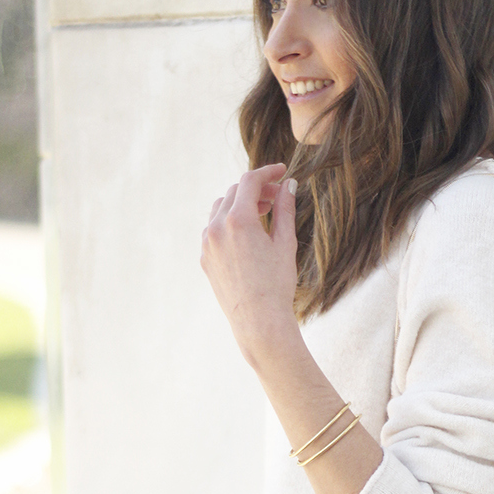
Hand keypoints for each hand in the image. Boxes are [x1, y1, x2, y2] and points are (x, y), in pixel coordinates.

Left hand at [201, 163, 300, 365]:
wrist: (258, 321)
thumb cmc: (276, 285)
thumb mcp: (285, 243)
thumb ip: (285, 209)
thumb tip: (289, 185)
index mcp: (238, 220)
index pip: (250, 181)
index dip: (268, 172)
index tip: (282, 172)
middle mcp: (217, 228)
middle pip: (234, 192)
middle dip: (256, 189)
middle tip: (276, 196)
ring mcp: (207, 243)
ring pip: (220, 208)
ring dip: (240, 204)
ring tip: (262, 213)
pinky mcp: (204, 258)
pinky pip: (214, 229)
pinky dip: (229, 222)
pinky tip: (247, 233)